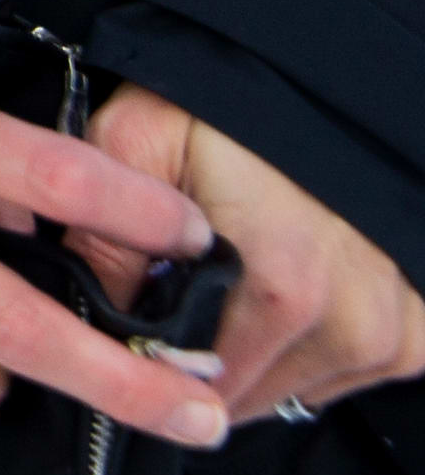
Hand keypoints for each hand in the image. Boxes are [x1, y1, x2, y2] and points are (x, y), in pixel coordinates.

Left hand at [76, 85, 424, 426]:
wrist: (315, 79)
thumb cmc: (224, 104)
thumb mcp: (137, 142)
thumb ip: (104, 240)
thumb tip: (83, 321)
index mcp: (283, 288)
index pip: (201, 386)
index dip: (152, 371)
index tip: (127, 341)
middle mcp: (348, 322)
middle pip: (250, 394)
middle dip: (200, 368)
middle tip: (173, 309)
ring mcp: (391, 332)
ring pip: (298, 390)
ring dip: (258, 360)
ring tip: (230, 293)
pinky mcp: (416, 333)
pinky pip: (351, 376)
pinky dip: (311, 352)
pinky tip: (283, 303)